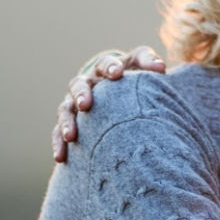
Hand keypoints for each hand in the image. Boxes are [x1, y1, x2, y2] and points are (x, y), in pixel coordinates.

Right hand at [52, 45, 164, 161]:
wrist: (116, 87)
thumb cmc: (132, 75)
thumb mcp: (140, 65)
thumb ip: (149, 62)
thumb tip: (161, 68)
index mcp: (103, 68)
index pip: (104, 63)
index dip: (110, 67)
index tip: (118, 73)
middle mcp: (86, 84)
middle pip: (78, 85)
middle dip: (81, 94)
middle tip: (85, 104)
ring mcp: (74, 103)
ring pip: (66, 110)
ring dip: (67, 122)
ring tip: (71, 137)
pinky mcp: (71, 122)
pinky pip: (58, 133)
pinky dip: (58, 143)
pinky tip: (60, 157)